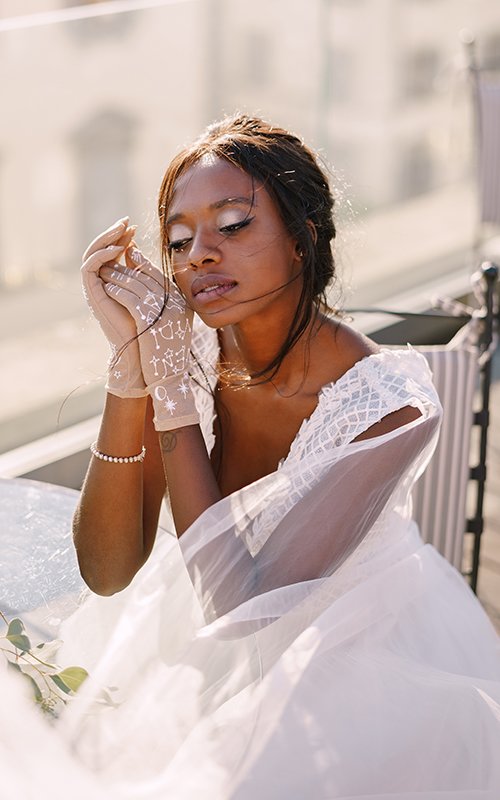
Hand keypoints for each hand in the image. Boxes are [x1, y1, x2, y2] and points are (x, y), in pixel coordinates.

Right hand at [81, 218, 146, 397]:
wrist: (142, 351)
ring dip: (106, 239)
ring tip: (122, 230)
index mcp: (114, 281)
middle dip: (113, 233)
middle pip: (101, 250)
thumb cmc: (152, 326)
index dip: (122, 237)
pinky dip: (102, 255)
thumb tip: (143, 251)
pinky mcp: (91, 293)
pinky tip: (117, 248)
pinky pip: (90, 266)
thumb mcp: (152, 292)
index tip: (135, 227)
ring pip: (93, 254)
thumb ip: (145, 273)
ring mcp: (95, 288)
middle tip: (126, 222)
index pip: (113, 252)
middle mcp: (101, 282)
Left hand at [100, 245, 199, 430]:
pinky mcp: (150, 320)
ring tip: (104, 271)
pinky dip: (117, 291)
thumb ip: (164, 303)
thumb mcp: (171, 324)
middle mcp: (176, 303)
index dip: (142, 263)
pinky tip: (108, 289)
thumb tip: (147, 282)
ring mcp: (164, 311)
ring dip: (118, 276)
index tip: (128, 255)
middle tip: (111, 260)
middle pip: (147, 276)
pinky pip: (130, 298)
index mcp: (182, 302)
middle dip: (126, 266)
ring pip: (136, 284)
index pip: (159, 275)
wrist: (169, 378)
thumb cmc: (167, 353)